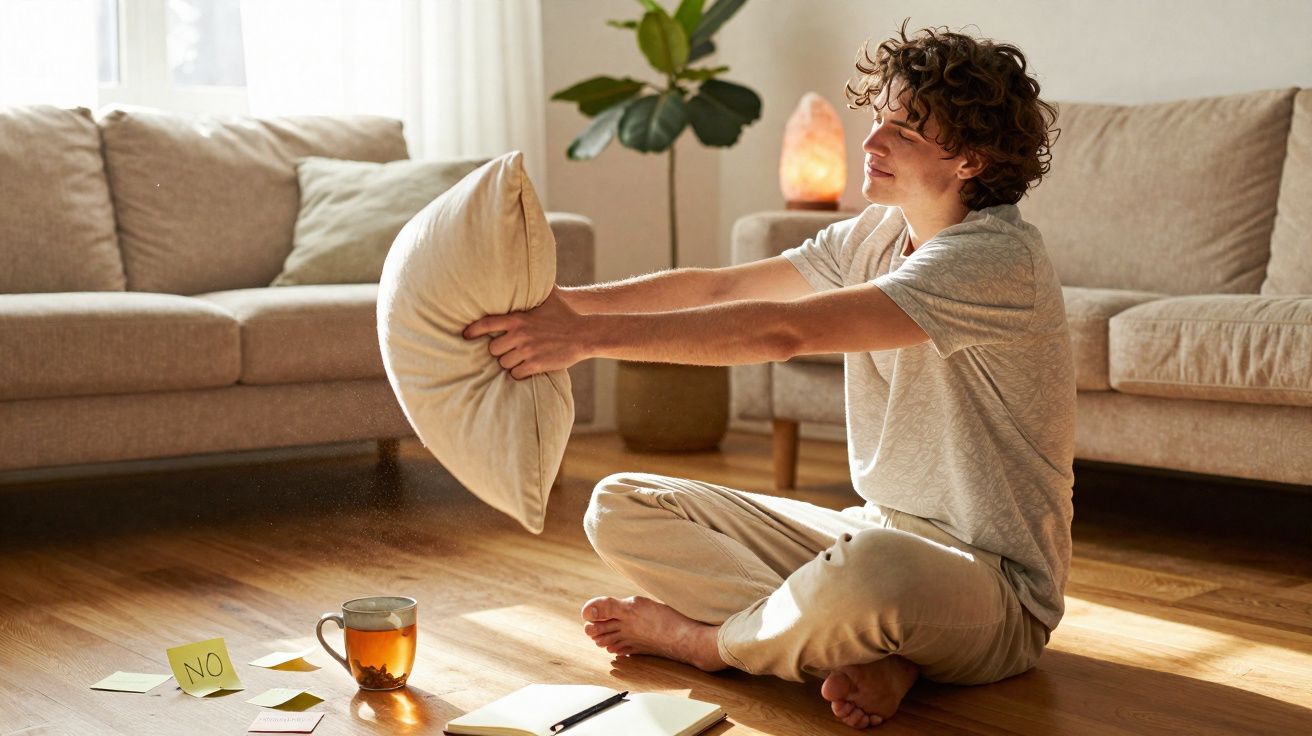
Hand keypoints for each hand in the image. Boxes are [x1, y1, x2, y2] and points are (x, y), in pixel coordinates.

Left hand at [462, 286, 586, 379]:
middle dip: (499, 350)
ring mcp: (526, 351)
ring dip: (509, 362)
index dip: (472, 331)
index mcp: (518, 318)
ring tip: (518, 358)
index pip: (486, 324)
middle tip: (507, 349)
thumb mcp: (548, 297)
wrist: (583, 335)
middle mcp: (519, 335)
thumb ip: (534, 288)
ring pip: (503, 363)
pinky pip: (515, 373)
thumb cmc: (565, 315)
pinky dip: (518, 372)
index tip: (464, 335)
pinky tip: (525, 368)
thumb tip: (530, 268)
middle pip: (493, 348)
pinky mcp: (535, 365)